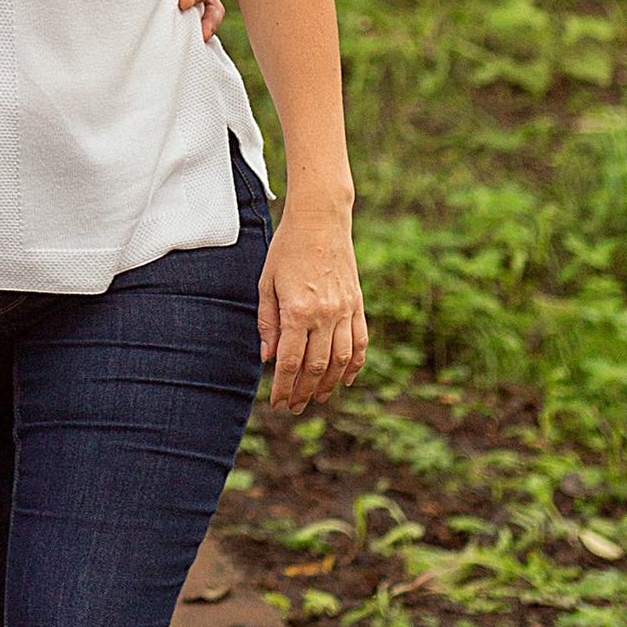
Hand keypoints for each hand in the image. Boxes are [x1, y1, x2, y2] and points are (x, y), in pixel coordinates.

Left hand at [257, 198, 366, 414]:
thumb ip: (267, 322)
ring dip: (329, 384)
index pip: (289, 361)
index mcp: (297, 310)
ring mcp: (345, 310)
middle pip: (316, 366)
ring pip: (341, 360)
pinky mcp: (357, 304)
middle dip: (303, 391)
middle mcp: (324, 315)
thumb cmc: (287, 248)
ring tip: (316, 398)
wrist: (321, 219)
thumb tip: (267, 357)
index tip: (277, 403)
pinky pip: (360, 342)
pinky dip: (355, 365)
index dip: (283, 386)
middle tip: (294, 407)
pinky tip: (346, 380)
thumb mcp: (266, 283)